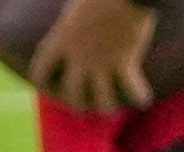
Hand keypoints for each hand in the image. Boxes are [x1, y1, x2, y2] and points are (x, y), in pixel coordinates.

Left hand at [30, 0, 156, 114]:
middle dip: (78, 104)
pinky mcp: (126, 61)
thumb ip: (70, 22)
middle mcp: (78, 58)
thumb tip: (71, 20)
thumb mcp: (75, 7)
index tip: (51, 87)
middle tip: (85, 106)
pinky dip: (139, 96)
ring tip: (111, 109)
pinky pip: (132, 89)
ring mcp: (102, 62)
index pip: (40, 73)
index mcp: (60, 41)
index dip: (44, 85)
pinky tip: (143, 99)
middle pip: (72, 95)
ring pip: (101, 100)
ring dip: (106, 107)